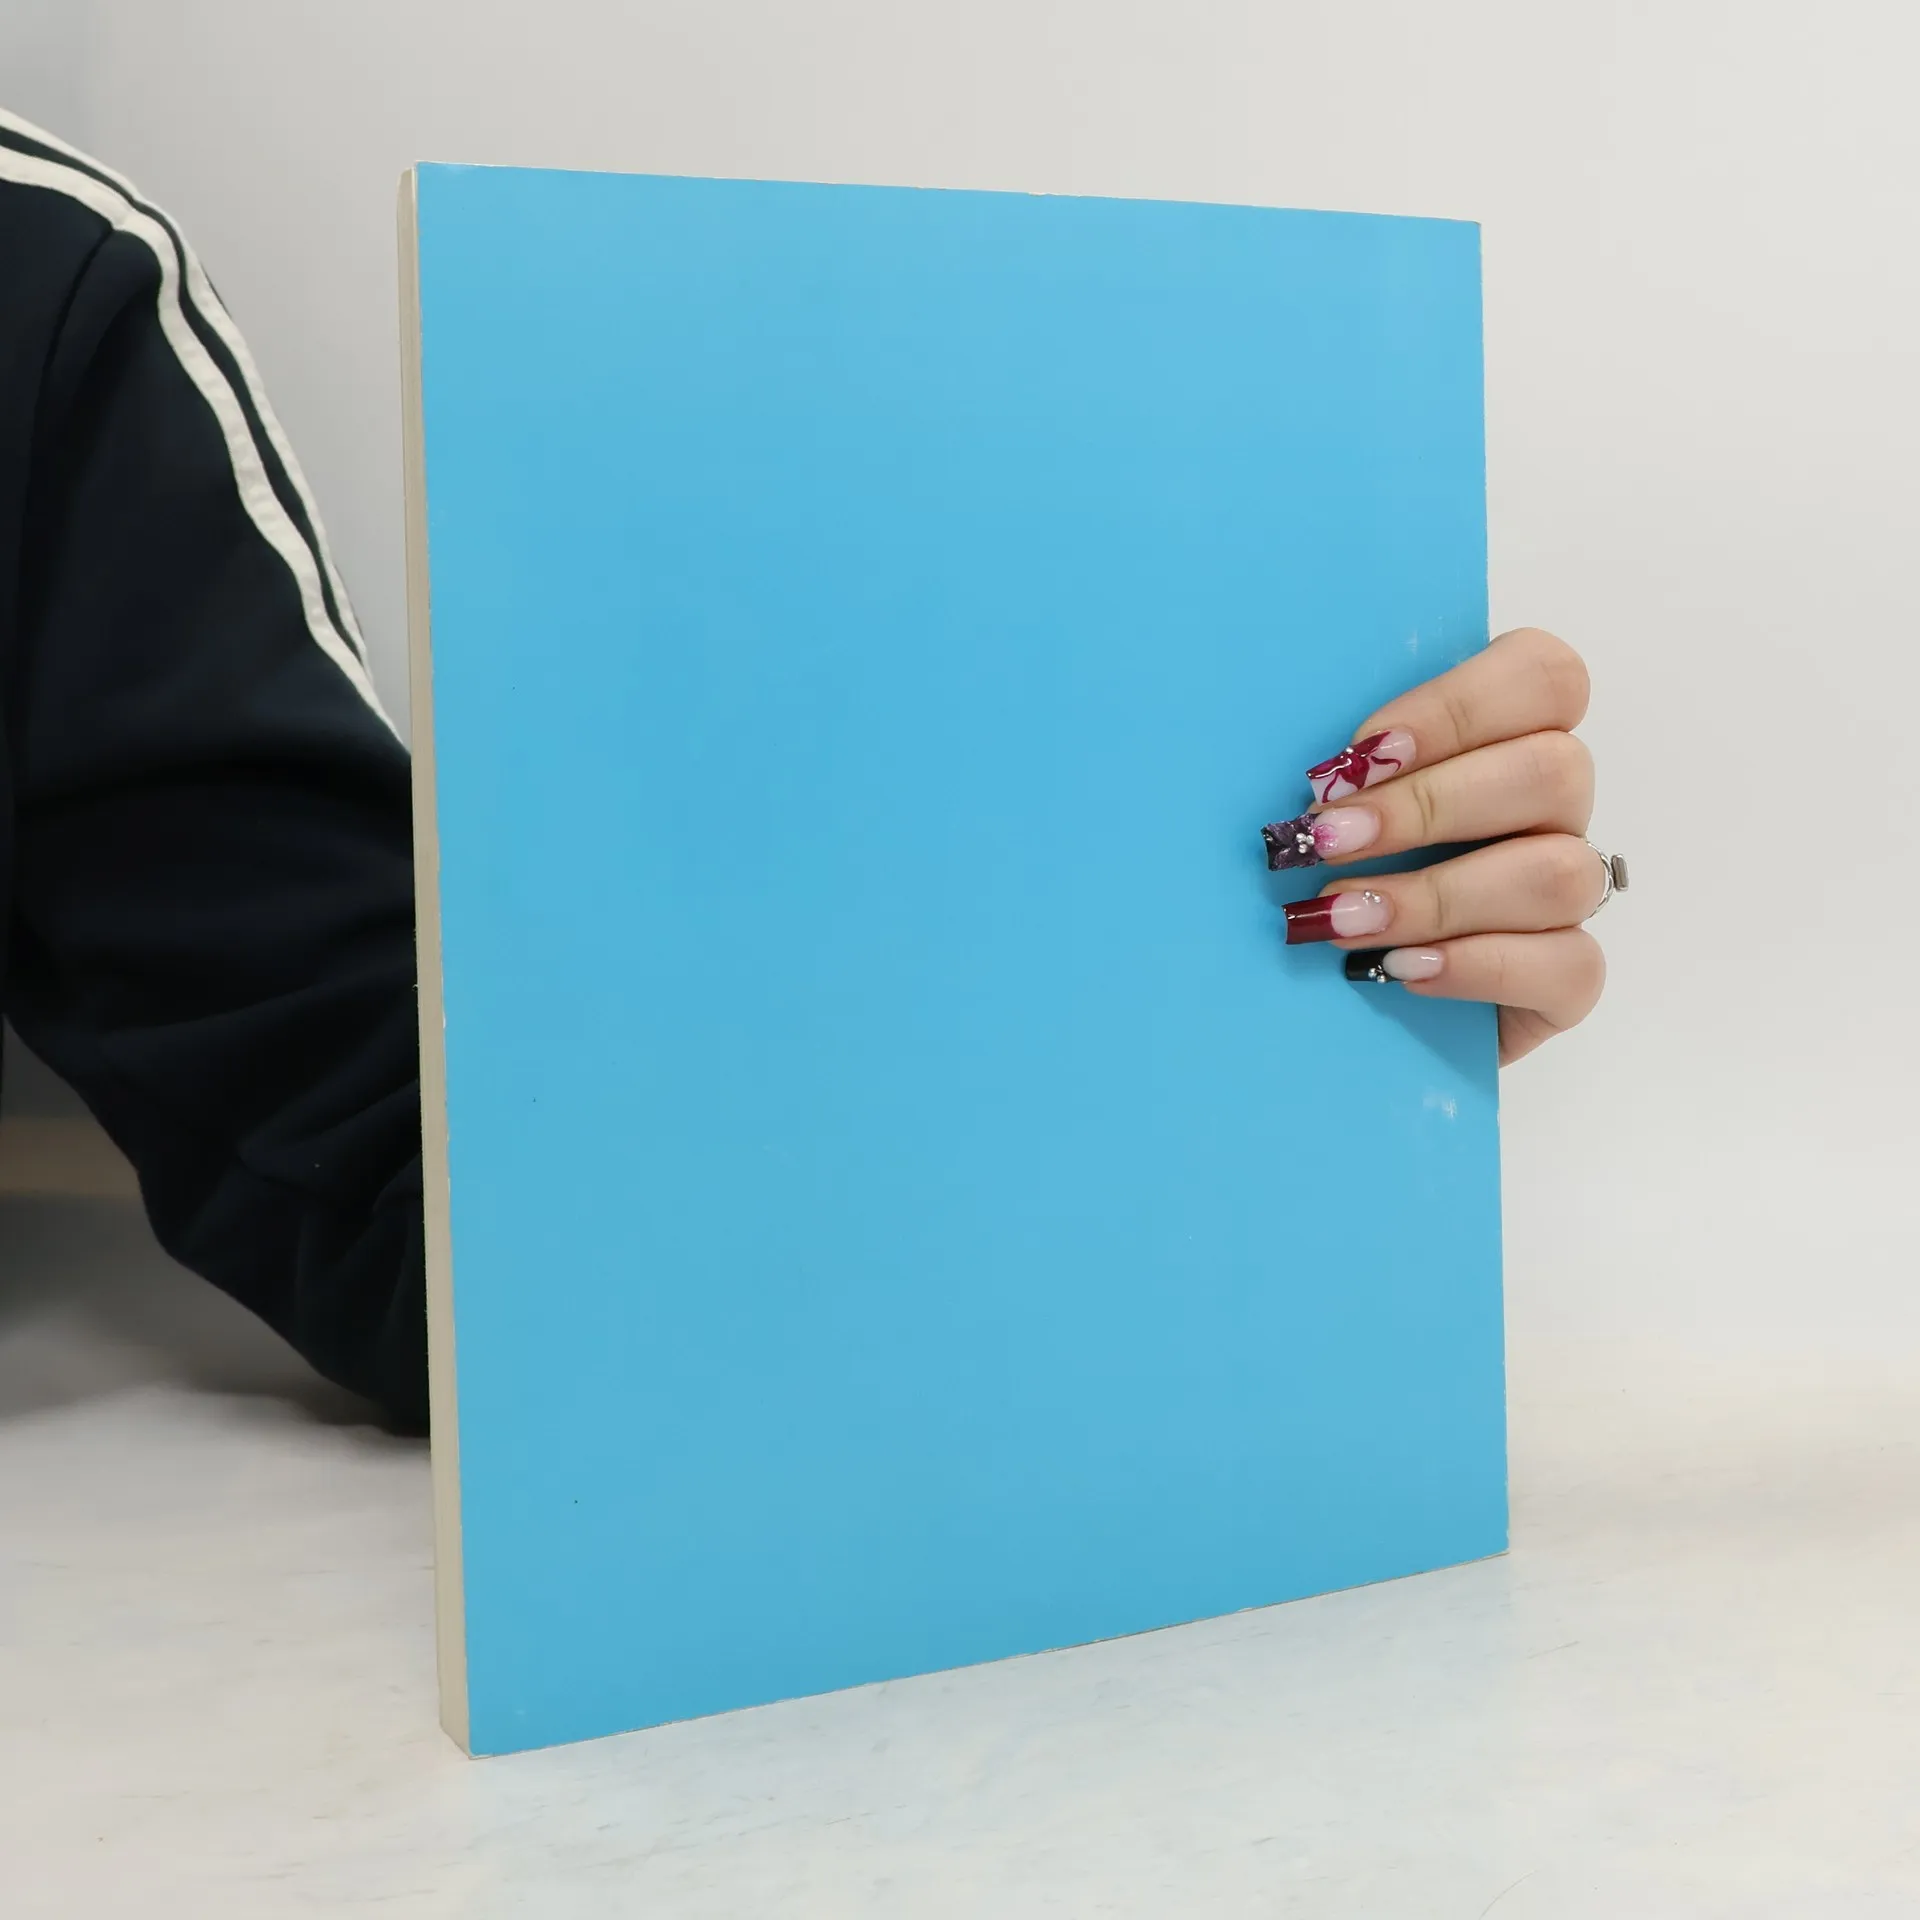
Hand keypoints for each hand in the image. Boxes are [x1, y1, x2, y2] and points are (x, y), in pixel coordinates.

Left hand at [1267, 627, 1604, 1064]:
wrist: (1332, 991)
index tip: (1361, 753)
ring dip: (1439, 896)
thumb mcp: (1328, 799)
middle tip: (1330, 839)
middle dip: (1429, 805)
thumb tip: (1311, 770)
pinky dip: (1480, 966)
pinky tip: (1402, 969)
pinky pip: (1570, 966)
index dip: (1459, 706)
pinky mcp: (1566, 976)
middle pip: (1553, 772)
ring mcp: (1570, 890)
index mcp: (1511, 734)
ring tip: (1346, 917)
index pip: (1543, 677)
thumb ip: (1340, 766)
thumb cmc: (1328, 865)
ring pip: (1562, 874)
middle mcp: (1553, 807)